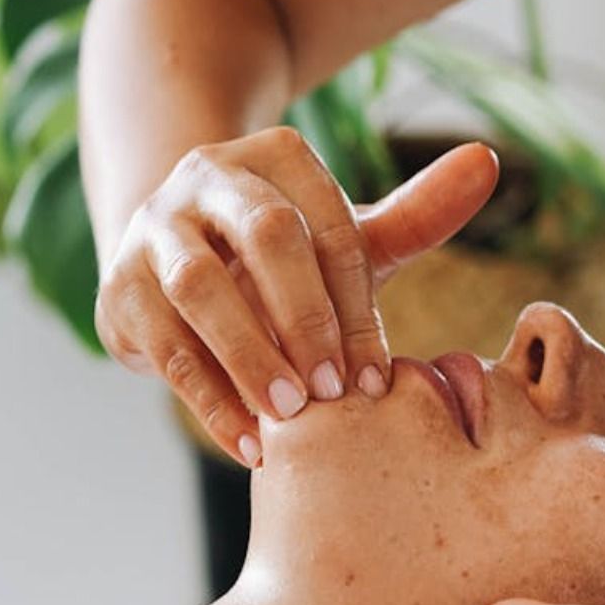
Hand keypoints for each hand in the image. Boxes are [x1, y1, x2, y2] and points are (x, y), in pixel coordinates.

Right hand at [95, 129, 498, 465]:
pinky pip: (164, 345)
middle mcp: (207, 179)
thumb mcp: (346, 236)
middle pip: (264, 236)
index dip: (354, 303)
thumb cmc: (285, 258)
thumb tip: (485, 161)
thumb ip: (417, 212)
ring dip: (249, 356)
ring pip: (200, 288)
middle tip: (336, 394)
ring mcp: (153, 230)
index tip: (377, 376)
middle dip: (305, 318)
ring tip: (291, 417)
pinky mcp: (119, 289)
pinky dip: (209, 400)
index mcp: (275, 158)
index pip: (326, 225)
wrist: (176, 265)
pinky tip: (250, 445)